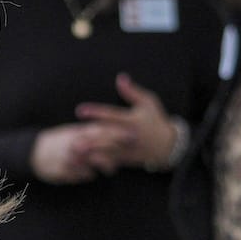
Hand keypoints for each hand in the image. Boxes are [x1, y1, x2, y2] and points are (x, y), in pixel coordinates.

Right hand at [30, 122, 120, 183]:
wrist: (34, 153)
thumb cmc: (58, 141)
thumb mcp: (72, 132)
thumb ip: (90, 131)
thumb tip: (111, 126)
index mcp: (78, 132)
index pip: (101, 131)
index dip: (117, 133)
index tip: (133, 134)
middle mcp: (75, 144)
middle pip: (101, 146)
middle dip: (116, 149)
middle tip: (127, 153)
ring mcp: (70, 158)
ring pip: (94, 162)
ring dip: (105, 165)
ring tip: (110, 170)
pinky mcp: (66, 171)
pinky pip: (83, 175)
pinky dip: (88, 175)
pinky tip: (90, 174)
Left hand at [73, 73, 188, 171]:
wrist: (168, 146)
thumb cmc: (156, 120)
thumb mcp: (148, 102)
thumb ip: (132, 92)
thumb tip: (120, 77)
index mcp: (132, 121)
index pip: (111, 115)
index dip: (95, 112)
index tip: (79, 110)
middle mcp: (128, 136)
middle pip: (106, 137)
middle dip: (90, 138)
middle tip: (72, 137)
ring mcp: (127, 149)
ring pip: (106, 152)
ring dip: (90, 152)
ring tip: (74, 151)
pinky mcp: (125, 159)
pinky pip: (109, 162)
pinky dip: (95, 162)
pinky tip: (81, 162)